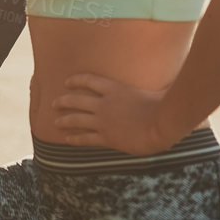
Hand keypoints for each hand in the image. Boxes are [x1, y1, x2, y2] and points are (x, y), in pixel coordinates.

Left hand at [52, 73, 175, 154]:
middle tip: (54, 103)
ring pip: (76, 119)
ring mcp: (103, 121)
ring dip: (64, 120)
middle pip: (76, 100)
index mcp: (116, 89)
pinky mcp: (107, 137)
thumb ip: (151, 85)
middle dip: (63, 101)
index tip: (67, 81)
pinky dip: (75, 138)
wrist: (162, 125)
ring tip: (55, 121)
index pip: (89, 81)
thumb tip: (162, 82)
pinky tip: (67, 139)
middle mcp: (104, 104)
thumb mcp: (155, 90)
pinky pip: (86, 138)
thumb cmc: (165, 106)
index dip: (76, 80)